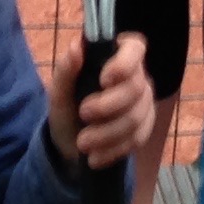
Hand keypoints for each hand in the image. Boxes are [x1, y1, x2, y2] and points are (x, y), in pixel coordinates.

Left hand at [49, 34, 153, 169]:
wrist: (70, 141)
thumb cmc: (67, 106)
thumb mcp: (59, 90)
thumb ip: (66, 69)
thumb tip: (76, 47)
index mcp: (116, 56)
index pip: (134, 48)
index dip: (124, 63)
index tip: (103, 80)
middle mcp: (136, 75)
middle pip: (136, 88)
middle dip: (108, 106)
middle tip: (83, 114)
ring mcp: (144, 102)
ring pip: (136, 117)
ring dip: (107, 133)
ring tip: (83, 143)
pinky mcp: (145, 127)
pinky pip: (137, 139)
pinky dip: (114, 150)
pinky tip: (95, 157)